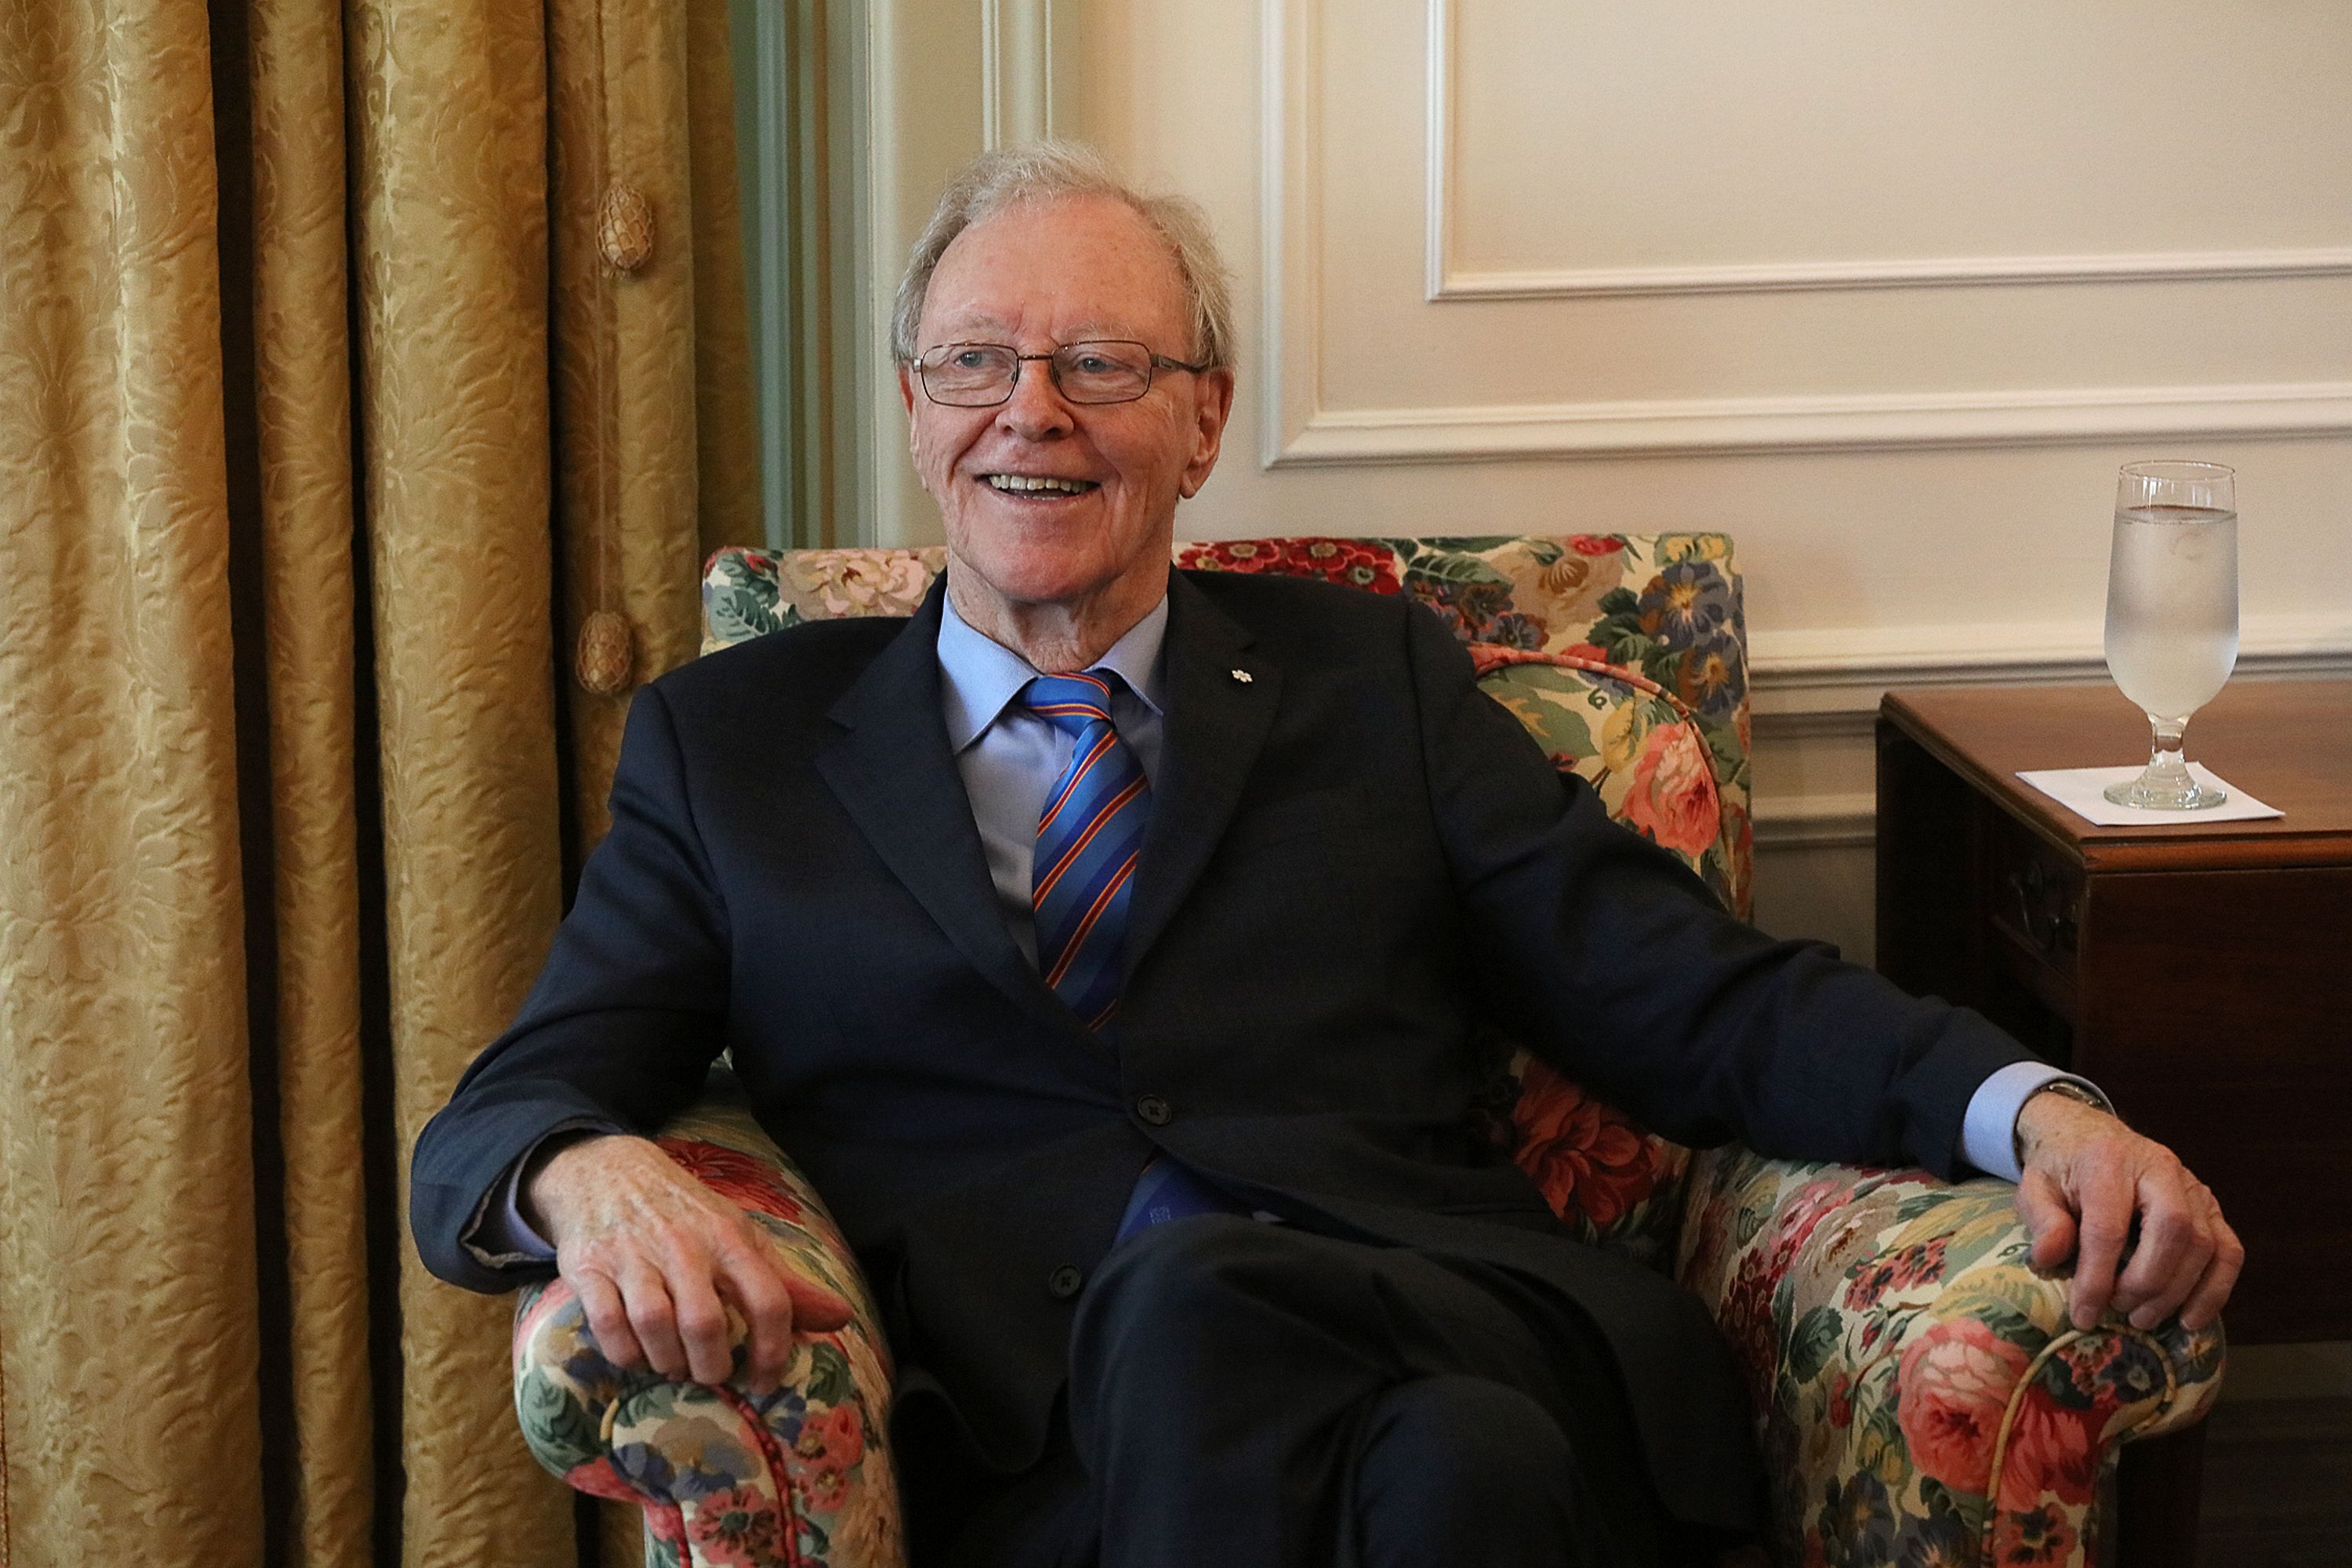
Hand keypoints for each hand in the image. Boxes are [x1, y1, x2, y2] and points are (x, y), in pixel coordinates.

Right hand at [524, 1133, 852, 1393]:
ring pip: (654, 1326)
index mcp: (730, 1238)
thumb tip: (841, 1318)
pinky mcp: (589, 1268)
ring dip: (668, 1362)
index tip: (765, 1381)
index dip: (774, 1351)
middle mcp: (684, 1246)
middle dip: (711, 1366)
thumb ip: (786, 1283)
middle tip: (711, 1375)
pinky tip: (638, 1354)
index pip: (768, 1300)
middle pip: (704, 1324)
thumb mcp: (741, 1237)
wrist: (609, 1171)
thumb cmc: (686, 1215)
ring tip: (676, 1366)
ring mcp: (633, 1256)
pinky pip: (607, 1325)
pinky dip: (626, 1353)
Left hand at [2011, 1092, 2242, 1333]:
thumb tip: (2048, 1259)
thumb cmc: (2062, 1169)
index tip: (2085, 1316)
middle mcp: (2159, 1167)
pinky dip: (2214, 1290)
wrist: (2090, 1137)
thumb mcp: (2035, 1188)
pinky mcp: (2211, 1206)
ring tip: (2142, 1318)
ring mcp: (2192, 1186)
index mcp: (2109, 1160)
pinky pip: (2229, 1251)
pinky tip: (2189, 1320)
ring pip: (2205, 1244)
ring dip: (2177, 1293)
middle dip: (2146, 1283)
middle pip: (2172, 1230)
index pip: (2108, 1227)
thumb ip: (2043, 1221)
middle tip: (2119, 1311)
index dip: (2097, 1278)